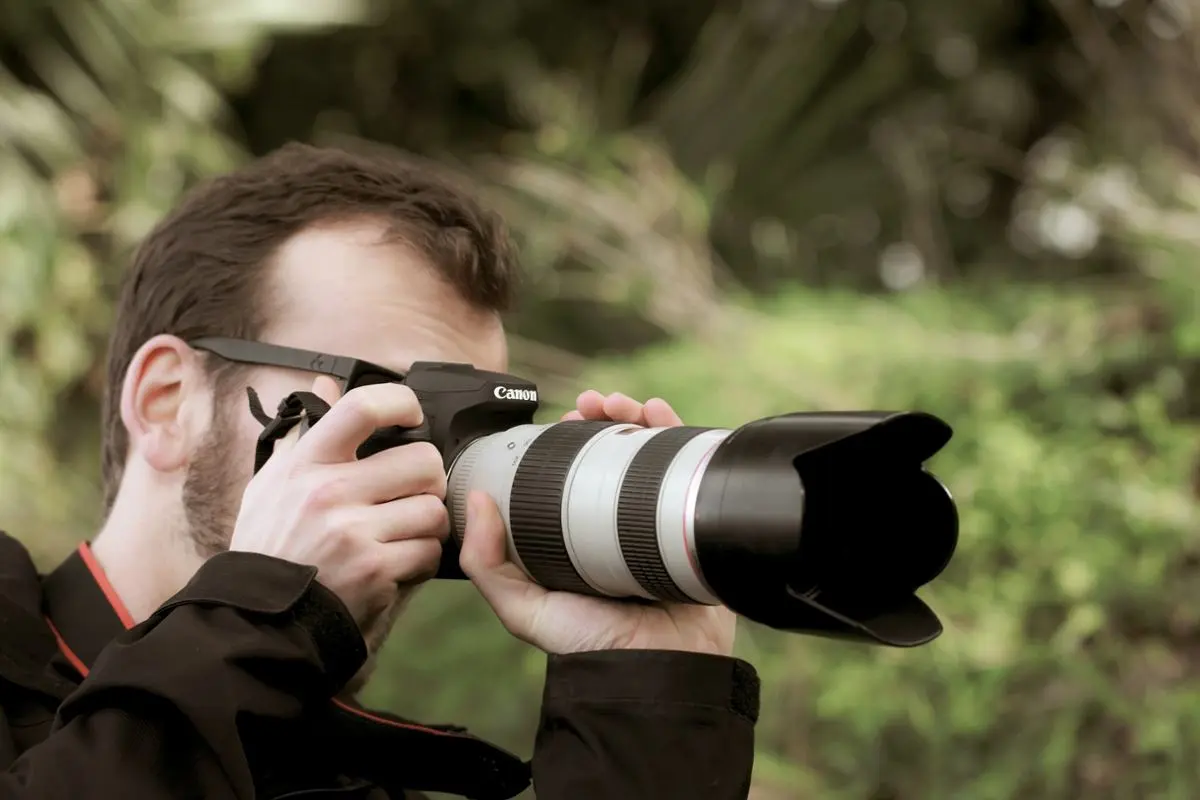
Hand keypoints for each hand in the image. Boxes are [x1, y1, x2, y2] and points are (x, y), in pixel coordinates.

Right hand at [229, 376, 448, 632]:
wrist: (259, 618)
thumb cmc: (270, 547)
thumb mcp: (273, 483)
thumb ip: (305, 433)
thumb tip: (326, 381)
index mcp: (306, 463)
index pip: (362, 407)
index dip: (402, 403)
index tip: (412, 417)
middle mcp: (329, 493)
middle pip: (423, 461)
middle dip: (428, 481)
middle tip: (412, 494)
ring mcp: (353, 533)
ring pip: (434, 510)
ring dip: (428, 525)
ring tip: (403, 534)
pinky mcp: (374, 571)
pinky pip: (429, 552)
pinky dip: (422, 561)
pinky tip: (398, 565)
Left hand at [459, 390, 736, 655]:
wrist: (660, 670)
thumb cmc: (593, 646)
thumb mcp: (525, 609)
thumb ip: (489, 565)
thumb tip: (475, 499)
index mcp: (579, 536)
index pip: (574, 473)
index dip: (568, 440)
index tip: (562, 418)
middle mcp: (619, 524)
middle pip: (614, 454)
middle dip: (603, 420)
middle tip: (591, 405)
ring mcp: (658, 521)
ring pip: (650, 454)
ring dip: (637, 418)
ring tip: (623, 404)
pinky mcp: (692, 523)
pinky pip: (688, 470)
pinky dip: (678, 435)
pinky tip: (659, 416)